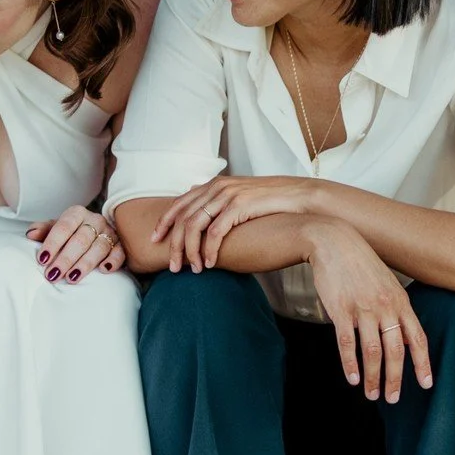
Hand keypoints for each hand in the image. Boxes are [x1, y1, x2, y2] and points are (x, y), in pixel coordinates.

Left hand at [26, 205, 125, 282]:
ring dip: (85, 264)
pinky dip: (113, 260)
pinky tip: (104, 270)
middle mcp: (95, 220)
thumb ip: (44, 231)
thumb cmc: (72, 232)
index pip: (63, 227)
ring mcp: (110, 231)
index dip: (52, 243)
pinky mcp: (122, 244)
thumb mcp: (56, 229)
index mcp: (76, 213)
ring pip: (99, 247)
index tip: (42, 259)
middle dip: (65, 258)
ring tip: (72, 278)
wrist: (98, 231)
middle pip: (80, 239)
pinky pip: (120, 252)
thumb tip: (30, 234)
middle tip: (53, 274)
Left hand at [152, 176, 318, 272]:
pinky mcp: (240, 205)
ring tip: (189, 270)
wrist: (300, 198)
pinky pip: (216, 232)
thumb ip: (220, 203)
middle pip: (183, 216)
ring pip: (195, 225)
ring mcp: (228, 195)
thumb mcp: (240, 199)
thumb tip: (202, 212)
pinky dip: (208, 250)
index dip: (164, 222)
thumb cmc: (271, 203)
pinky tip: (208, 265)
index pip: (179, 203)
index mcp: (214, 185)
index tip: (154, 239)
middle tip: (171, 266)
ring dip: (189, 251)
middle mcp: (217, 187)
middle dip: (173, 243)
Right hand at [301, 216, 432, 403]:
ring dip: (372, 377)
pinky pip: (347, 343)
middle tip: (392, 398)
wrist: (334, 241)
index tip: (426, 385)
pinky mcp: (341, 309)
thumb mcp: (387, 283)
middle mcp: (386, 307)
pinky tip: (352, 377)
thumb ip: (396, 309)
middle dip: (395, 379)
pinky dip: (350, 363)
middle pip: (395, 351)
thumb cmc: (360, 264)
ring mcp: (363, 308)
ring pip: (372, 351)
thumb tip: (404, 338)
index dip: (422, 364)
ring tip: (370, 394)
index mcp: (401, 302)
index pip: (418, 339)